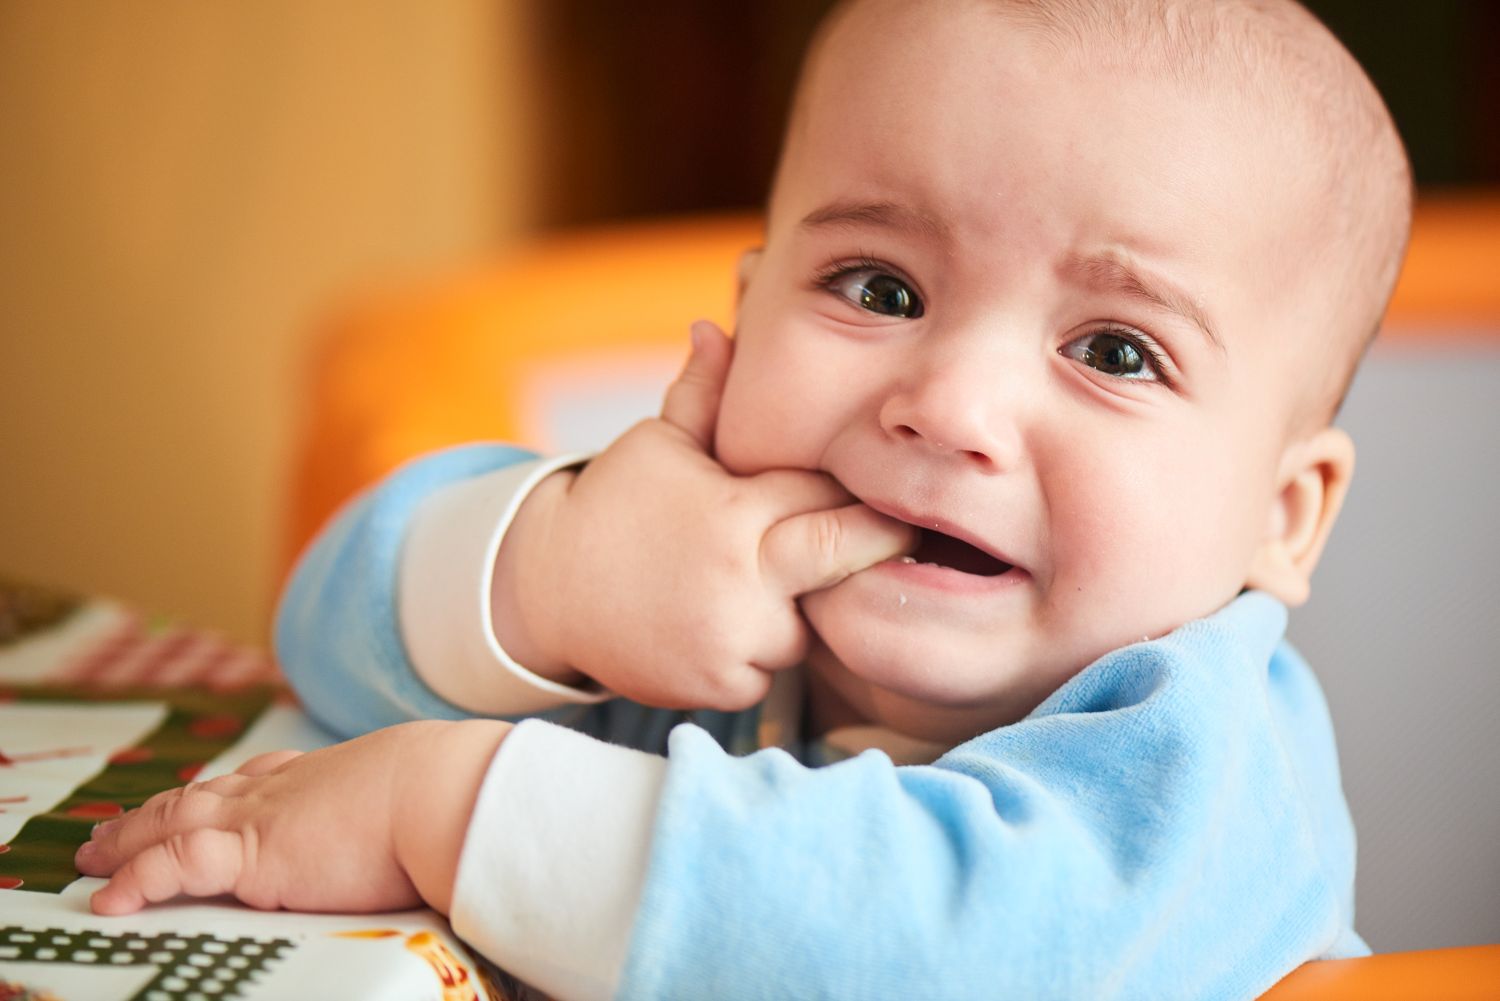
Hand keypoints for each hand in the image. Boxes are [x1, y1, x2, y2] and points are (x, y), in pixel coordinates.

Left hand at [76, 719, 508, 915]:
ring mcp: (263, 817)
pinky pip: (173, 867)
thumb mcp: (424, 795)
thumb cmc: (454, 795)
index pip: (259, 778)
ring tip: (94, 856)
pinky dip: (134, 879)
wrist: (448, 791)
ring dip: (128, 839)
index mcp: (326, 775)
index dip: (224, 788)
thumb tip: (446, 829)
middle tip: (120, 822)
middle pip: (204, 795)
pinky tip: (108, 898)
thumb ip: (411, 812)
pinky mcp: (252, 853)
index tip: (206, 791)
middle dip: (158, 810)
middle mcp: (285, 788)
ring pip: (173, 823)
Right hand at [494, 320, 916, 709]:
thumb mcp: (656, 444)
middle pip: (847, 553)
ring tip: (769, 583)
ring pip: (810, 623)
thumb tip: (715, 324)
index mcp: (734, 509)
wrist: (544, 593)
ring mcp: (732, 637)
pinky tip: (729, 625)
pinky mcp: (717, 685)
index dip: (850, 485)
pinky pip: (771, 669)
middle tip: (901, 529)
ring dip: (801, 607)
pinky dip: (759, 653)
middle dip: (878, 540)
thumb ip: (702, 393)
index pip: (826, 489)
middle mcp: (742, 577)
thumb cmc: (612, 506)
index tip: (879, 482)